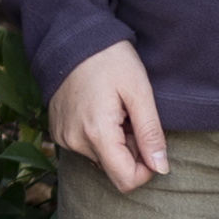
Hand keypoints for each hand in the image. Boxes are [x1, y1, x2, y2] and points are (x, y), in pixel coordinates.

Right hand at [45, 38, 167, 196]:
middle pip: (114, 168)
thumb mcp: (139, 91)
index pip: (126, 180)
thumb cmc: (109, 59)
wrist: (71, 37)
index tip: (150, 142)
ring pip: (101, 158)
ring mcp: (63, 137)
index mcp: (97, 133)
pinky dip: (99, 135)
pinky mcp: (58, 132)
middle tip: (131, 116)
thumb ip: (151, 133)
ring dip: (115, 142)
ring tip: (115, 110)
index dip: (146, 169)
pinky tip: (100, 109)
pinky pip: (86, 147)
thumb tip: (161, 168)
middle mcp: (75, 141)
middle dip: (131, 149)